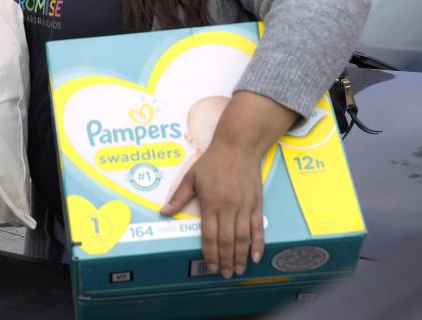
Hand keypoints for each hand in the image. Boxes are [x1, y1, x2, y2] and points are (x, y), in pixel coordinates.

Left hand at [161, 139, 264, 278]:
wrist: (238, 146)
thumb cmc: (212, 161)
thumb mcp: (191, 177)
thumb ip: (178, 197)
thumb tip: (163, 212)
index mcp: (210, 203)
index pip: (209, 235)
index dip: (210, 253)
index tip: (210, 266)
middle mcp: (228, 208)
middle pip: (227, 241)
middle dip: (226, 260)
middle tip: (225, 274)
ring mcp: (244, 206)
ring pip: (243, 238)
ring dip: (241, 256)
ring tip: (238, 271)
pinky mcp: (257, 204)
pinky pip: (258, 227)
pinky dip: (258, 243)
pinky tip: (256, 256)